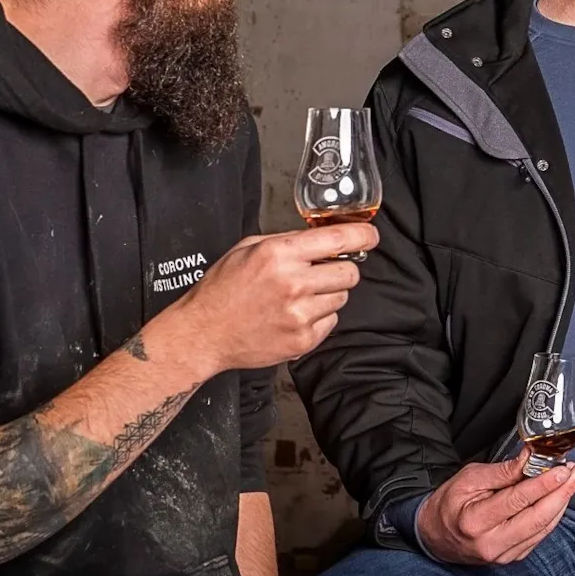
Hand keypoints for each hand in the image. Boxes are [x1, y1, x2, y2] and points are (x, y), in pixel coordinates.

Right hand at [157, 223, 374, 373]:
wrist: (203, 333)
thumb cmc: (222, 289)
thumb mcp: (248, 248)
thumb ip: (287, 240)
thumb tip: (321, 236)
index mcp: (279, 254)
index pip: (338, 239)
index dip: (362, 235)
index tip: (371, 236)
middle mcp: (294, 283)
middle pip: (350, 273)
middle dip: (342, 270)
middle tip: (324, 273)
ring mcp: (299, 314)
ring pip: (342, 298)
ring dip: (328, 295)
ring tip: (299, 297)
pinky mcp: (302, 340)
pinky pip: (331, 322)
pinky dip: (319, 318)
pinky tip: (294, 315)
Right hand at [416, 452, 574, 565]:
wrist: (435, 536)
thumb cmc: (450, 504)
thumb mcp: (469, 479)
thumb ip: (502, 471)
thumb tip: (531, 458)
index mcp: (476, 521)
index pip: (518, 500)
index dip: (544, 483)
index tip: (563, 468)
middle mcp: (491, 543)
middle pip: (537, 519)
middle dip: (562, 493)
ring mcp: (502, 555)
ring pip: (542, 529)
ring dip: (562, 503)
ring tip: (573, 481)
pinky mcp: (511, 558)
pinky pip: (539, 537)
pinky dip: (552, 517)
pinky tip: (559, 499)